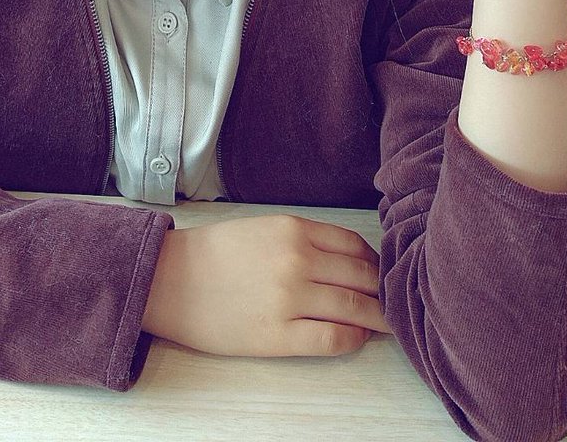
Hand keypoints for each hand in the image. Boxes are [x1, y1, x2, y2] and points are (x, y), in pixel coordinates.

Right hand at [140, 214, 391, 355]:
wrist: (170, 281)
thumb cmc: (215, 254)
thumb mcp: (263, 228)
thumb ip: (304, 239)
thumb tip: (348, 261)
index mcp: (293, 229)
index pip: (355, 246)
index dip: (375, 262)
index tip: (382, 273)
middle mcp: (297, 260)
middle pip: (362, 276)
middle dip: (384, 290)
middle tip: (396, 301)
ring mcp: (290, 299)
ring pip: (354, 307)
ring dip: (378, 317)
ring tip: (388, 323)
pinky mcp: (278, 335)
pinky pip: (332, 339)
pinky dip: (353, 339)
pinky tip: (357, 338)